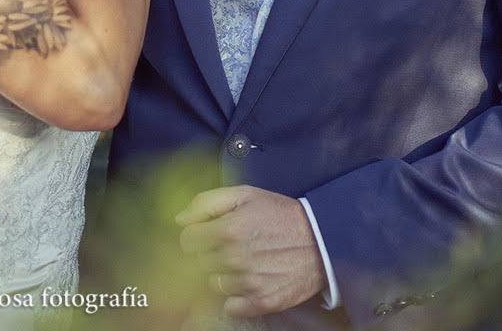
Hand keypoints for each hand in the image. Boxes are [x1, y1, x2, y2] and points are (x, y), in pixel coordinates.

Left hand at [177, 185, 325, 317]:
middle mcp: (236, 257)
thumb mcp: (245, 195)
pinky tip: (249, 281)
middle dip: (211, 253)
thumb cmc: (280, 215)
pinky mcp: (262, 302)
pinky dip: (236, 297)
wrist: (321, 241)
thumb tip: (180, 219)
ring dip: (224, 274)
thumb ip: (207, 202)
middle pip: (199, 262)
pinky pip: (230, 306)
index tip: (209, 234)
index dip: (197, 235)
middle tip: (233, 246)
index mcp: (229, 229)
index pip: (187, 240)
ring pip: (213, 283)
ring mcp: (249, 282)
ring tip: (245, 262)